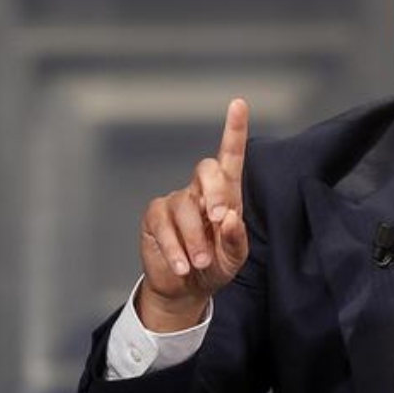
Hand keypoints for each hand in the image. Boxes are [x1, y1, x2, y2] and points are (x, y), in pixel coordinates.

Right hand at [137, 99, 249, 331]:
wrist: (186, 289)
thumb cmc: (215, 266)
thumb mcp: (233, 258)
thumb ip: (236, 239)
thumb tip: (231, 216)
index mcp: (226, 195)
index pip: (230, 157)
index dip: (234, 130)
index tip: (238, 104)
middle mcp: (200, 191)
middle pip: (207, 169)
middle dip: (216, 193)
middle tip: (221, 220)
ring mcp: (176, 201)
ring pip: (185, 207)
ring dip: (195, 238)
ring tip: (201, 263)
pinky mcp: (155, 217)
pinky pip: (164, 225)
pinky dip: (175, 248)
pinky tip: (184, 266)